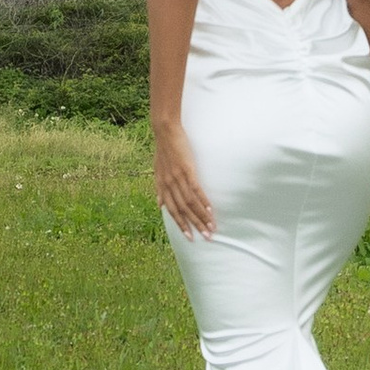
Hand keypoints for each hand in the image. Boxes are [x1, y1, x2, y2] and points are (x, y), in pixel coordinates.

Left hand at [154, 123, 216, 237]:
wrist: (165, 131)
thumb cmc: (163, 150)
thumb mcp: (157, 171)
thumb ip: (159, 190)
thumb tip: (159, 206)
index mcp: (163, 187)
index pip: (172, 211)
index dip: (181, 225)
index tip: (190, 237)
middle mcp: (169, 185)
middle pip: (183, 210)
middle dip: (195, 225)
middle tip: (207, 238)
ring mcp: (178, 178)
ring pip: (191, 203)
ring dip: (202, 217)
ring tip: (212, 227)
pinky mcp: (187, 170)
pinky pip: (196, 190)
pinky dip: (203, 201)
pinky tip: (211, 210)